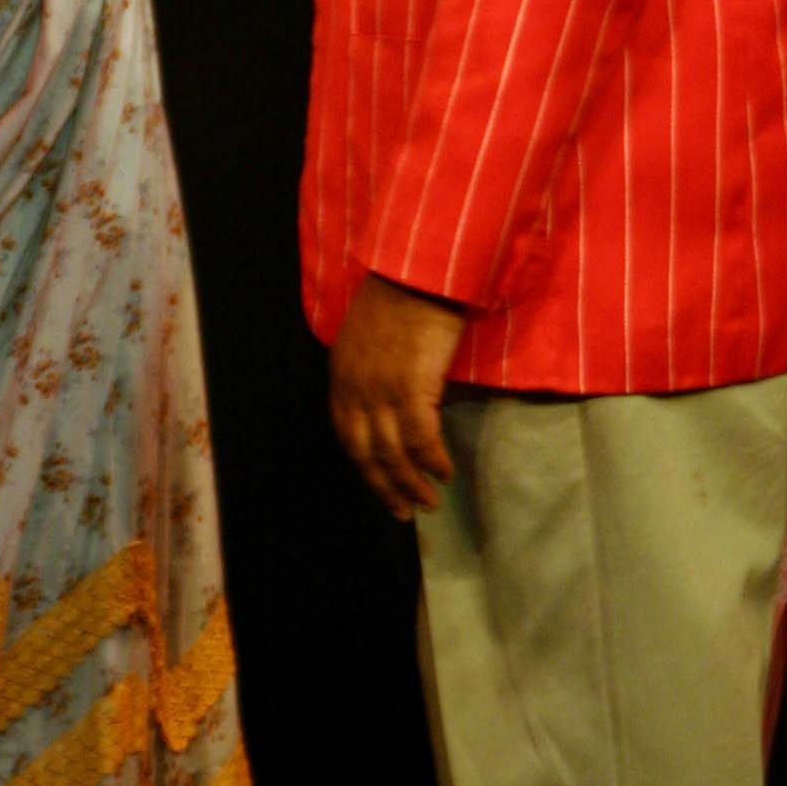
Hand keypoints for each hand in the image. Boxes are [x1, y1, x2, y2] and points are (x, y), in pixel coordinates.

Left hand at [329, 274, 465, 520]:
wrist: (416, 272)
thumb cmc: (398, 297)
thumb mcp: (366, 338)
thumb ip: (369, 373)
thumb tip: (389, 405)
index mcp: (341, 377)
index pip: (347, 436)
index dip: (365, 467)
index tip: (382, 487)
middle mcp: (354, 389)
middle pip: (365, 454)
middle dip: (385, 488)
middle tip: (404, 512)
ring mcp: (380, 390)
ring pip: (392, 454)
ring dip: (412, 484)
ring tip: (430, 502)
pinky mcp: (410, 388)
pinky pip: (420, 438)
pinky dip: (432, 460)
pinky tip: (445, 472)